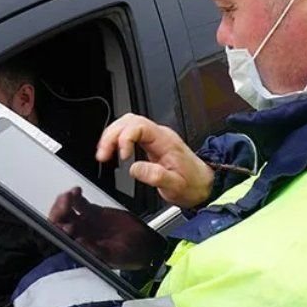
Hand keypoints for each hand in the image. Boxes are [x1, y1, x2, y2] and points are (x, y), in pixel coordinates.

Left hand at [48, 187, 163, 269]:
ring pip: (66, 211)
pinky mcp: (93, 212)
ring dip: (64, 202)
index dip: (57, 229)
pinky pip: (79, 203)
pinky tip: (76, 191)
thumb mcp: (113, 256)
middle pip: (59, 222)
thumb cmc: (129, 256)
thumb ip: (96, 250)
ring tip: (70, 195)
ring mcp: (84, 223)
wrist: (144, 243)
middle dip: (58, 211)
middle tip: (65, 202)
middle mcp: (78, 235)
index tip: (63, 221)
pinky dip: (75, 196)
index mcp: (79, 249)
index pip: (60, 239)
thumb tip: (79, 242)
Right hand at [96, 114, 213, 207]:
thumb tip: (134, 169)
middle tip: (103, 154)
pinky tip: (111, 151)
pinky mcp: (150, 143)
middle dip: (112, 135)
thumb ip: (155, 176)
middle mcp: (159, 135)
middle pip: (129, 121)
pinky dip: (116, 140)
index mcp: (165, 141)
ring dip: (111, 136)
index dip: (125, 138)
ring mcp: (154, 138)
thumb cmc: (193, 184)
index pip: (139, 126)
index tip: (121, 157)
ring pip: (127, 124)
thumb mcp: (176, 185)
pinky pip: (129, 133)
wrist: (204, 185)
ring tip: (103, 153)